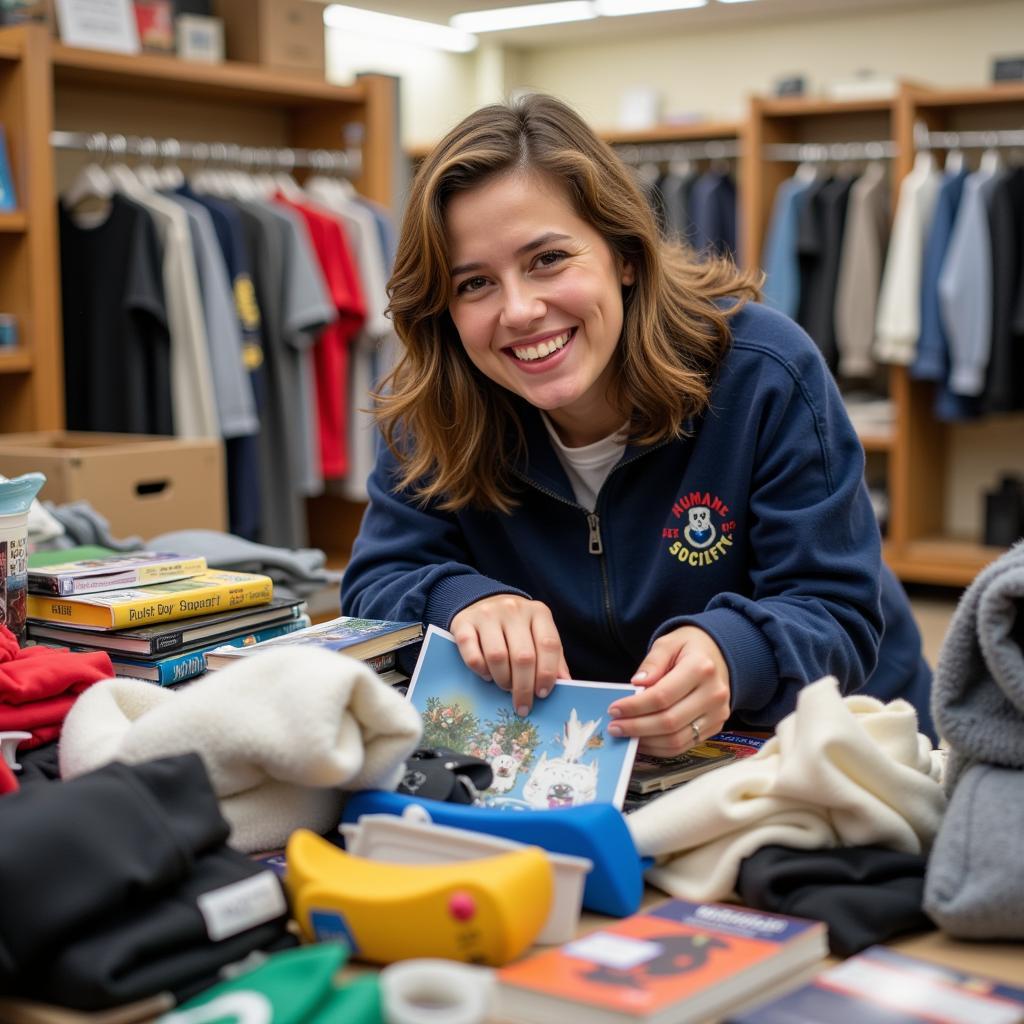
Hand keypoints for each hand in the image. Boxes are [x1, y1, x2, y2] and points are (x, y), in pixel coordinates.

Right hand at [450, 595, 569, 716]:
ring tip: (506, 687)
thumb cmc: (516, 627)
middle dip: (524, 687)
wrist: (482, 602)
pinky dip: (481, 671)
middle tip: (523, 705)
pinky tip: (487, 676)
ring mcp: (486, 614)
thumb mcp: (538, 634)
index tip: (542, 694)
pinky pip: (472, 655)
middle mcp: (513, 609)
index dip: (547, 673)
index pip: (548, 645)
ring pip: (497, 657)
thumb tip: (566, 684)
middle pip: (523, 656)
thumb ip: (553, 657)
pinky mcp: (463, 623)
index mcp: (538, 612)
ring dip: (503, 680)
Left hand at [607, 626, 730, 756]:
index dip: (635, 706)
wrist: (719, 655)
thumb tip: (637, 684)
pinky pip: (684, 745)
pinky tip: (643, 739)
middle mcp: (713, 693)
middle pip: (669, 721)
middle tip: (614, 726)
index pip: (662, 695)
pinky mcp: (715, 727)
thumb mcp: (668, 644)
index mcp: (701, 668)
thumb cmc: (689, 648)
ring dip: (646, 741)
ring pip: (676, 739)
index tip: (614, 709)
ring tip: (625, 734)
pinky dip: (659, 747)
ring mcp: (717, 713)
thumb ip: (652, 662)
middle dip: (637, 727)